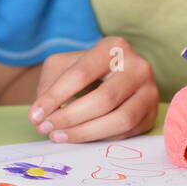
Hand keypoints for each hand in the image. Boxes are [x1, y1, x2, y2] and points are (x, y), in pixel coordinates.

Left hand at [29, 36, 157, 142]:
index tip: (35, 115)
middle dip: (70, 118)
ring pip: (120, 120)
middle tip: (46, 129)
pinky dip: (99, 138)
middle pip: (104, 99)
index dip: (56, 96)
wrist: (115, 77)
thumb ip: (48, 84)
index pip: (82, 73)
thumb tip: (41, 115)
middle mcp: (138, 66)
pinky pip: (126, 133)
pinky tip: (80, 137)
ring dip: (84, 133)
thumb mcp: (63, 66)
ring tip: (59, 136)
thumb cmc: (85, 71)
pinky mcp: (152, 114)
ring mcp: (150, 91)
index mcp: (114, 47)